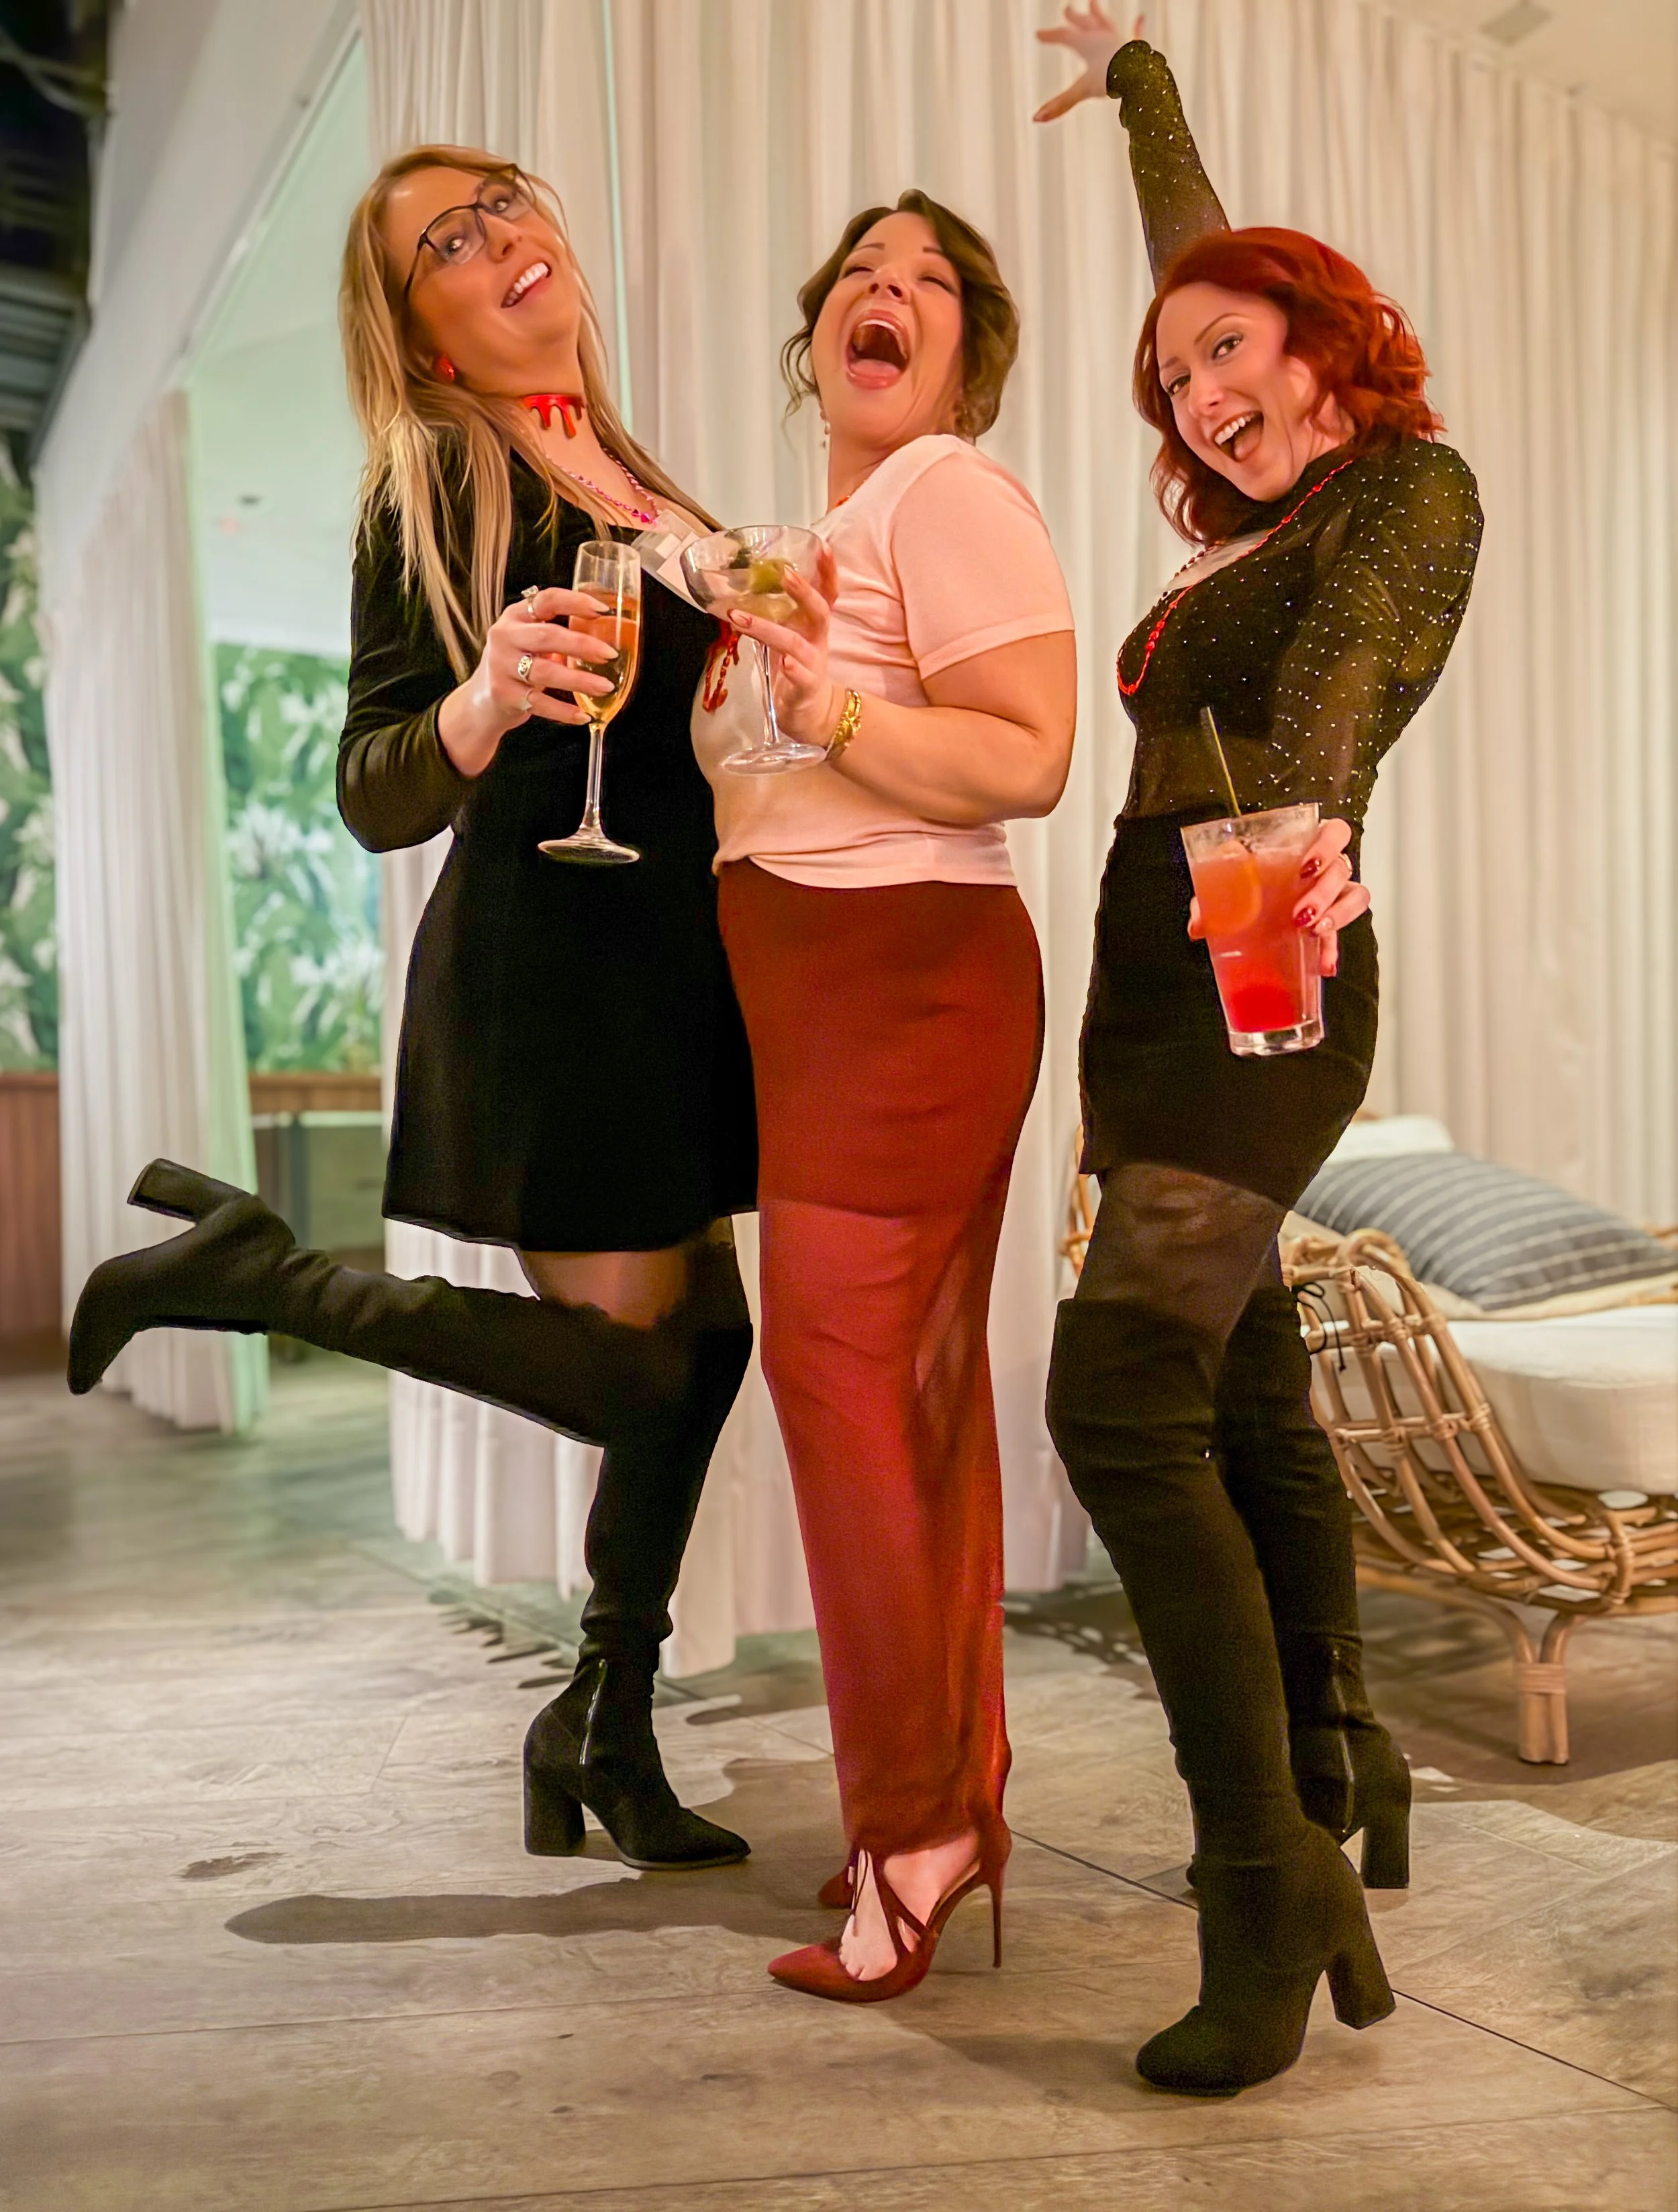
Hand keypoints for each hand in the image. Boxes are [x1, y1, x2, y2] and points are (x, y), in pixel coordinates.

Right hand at [438, 587, 618, 776]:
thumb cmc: (516, 664)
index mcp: (516, 616)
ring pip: (545, 672)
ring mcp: (502, 667)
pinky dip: (564, 711)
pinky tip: (583, 715)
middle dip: (582, 645)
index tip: (603, 610)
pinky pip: (540, 703)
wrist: (482, 699)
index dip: (575, 602)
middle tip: (610, 654)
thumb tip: (606, 635)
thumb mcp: (529, 640)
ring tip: (605, 687)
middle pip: (547, 636)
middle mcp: (505, 637)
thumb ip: (557, 633)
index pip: (546, 600)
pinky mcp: (505, 695)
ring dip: (579, 680)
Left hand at [725, 546, 842, 748]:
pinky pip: (802, 677)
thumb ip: (776, 613)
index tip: (821, 546)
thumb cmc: (798, 669)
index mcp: (813, 625)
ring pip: (795, 643)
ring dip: (767, 628)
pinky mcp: (806, 689)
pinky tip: (786, 664)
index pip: (826, 593)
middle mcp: (817, 641)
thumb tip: (743, 586)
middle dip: (803, 591)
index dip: (827, 571)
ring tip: (740, 618)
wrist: (813, 715)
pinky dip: (793, 670)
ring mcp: (813, 664)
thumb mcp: (790, 635)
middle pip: (819, 610)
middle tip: (784, 572)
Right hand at [1033, 5, 1138, 123]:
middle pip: (1084, 24)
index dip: (1050, 36)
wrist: (1139, 75)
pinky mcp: (1137, 49)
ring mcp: (1120, 41)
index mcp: (1087, 44)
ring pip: (1106, 23)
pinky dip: (1138, 28)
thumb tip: (1035, 119)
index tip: (1037, 34)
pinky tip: (1141, 18)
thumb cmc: (1110, 80)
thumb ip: (1060, 105)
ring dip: (1098, 13)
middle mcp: (1102, 37)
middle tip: (1067, 10)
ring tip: (1094, 2)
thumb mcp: (1081, 91)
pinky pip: (1136, 35)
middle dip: (1074, 17)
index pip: (1064, 36)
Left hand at [1186, 815, 1368, 977]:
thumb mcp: (1226, 880)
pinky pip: (1342, 933)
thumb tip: (1199, 924)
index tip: (1306, 867)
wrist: (1248, 909)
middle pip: (1342, 868)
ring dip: (1337, 916)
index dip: (1327, 846)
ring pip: (1355, 896)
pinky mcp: (1330, 922)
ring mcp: (1331, 895)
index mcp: (1303, 846)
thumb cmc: (1245, 881)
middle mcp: (1323, 868)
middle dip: (1324, 891)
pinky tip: (1322, 966)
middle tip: (1300, 912)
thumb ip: (1213, 892)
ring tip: (1312, 933)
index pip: (1334, 832)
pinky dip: (1332, 951)